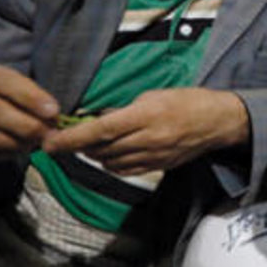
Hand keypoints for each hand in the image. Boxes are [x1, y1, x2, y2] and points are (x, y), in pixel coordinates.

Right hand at [0, 58, 58, 160]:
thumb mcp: (7, 82)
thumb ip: (29, 95)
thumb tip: (52, 117)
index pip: (4, 81)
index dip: (31, 97)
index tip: (54, 112)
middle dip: (26, 124)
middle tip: (48, 134)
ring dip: (14, 143)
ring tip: (34, 144)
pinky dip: (0, 154)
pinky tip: (16, 150)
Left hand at [41, 88, 250, 175]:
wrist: (219, 122)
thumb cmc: (188, 102)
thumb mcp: (153, 96)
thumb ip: (124, 111)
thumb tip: (97, 120)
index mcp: (146, 116)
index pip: (99, 131)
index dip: (70, 139)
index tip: (48, 143)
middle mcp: (148, 139)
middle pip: (100, 149)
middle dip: (79, 145)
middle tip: (66, 137)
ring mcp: (153, 156)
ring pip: (109, 162)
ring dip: (95, 154)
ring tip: (93, 142)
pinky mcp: (158, 166)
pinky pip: (124, 171)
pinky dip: (110, 163)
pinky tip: (111, 153)